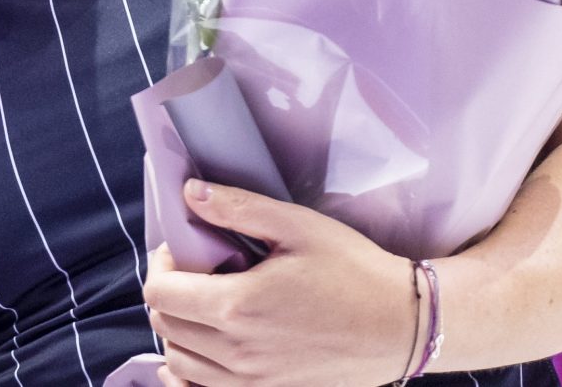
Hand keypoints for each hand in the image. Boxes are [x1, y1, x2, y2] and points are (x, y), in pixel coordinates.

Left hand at [142, 179, 415, 386]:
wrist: (401, 325)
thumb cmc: (352, 269)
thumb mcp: (296, 225)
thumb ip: (236, 207)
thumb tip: (188, 194)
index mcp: (237, 306)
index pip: (160, 293)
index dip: (161, 264)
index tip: (181, 249)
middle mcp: (237, 353)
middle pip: (164, 327)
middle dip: (169, 292)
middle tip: (195, 271)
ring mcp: (252, 383)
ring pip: (179, 361)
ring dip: (180, 330)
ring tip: (207, 303)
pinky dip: (192, 372)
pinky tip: (207, 349)